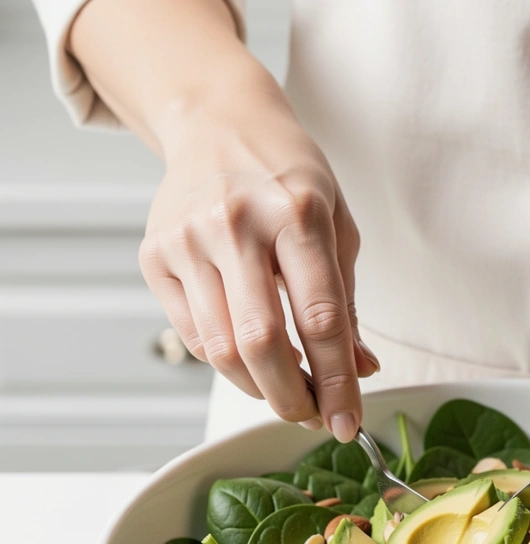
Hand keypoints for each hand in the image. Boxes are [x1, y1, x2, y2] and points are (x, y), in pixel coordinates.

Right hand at [139, 90, 377, 440]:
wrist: (218, 121)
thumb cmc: (288, 177)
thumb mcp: (338, 228)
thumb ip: (346, 305)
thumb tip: (360, 371)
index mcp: (298, 213)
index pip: (321, 320)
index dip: (337, 383)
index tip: (348, 422)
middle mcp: (237, 223)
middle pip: (263, 344)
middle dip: (293, 399)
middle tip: (312, 417)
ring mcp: (189, 239)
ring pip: (222, 350)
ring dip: (259, 390)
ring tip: (287, 392)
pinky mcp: (155, 255)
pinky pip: (193, 337)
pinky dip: (228, 364)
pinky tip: (251, 360)